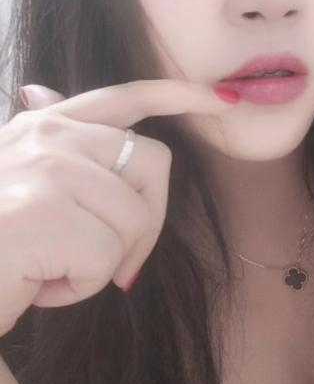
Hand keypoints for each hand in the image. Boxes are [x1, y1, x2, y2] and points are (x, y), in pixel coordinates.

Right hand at [0, 80, 235, 336]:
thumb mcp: (15, 176)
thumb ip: (48, 141)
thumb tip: (49, 94)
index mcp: (47, 124)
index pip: (127, 96)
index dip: (179, 94)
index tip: (224, 97)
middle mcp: (50, 136)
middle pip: (152, 166)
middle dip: (148, 223)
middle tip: (113, 264)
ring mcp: (47, 169)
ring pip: (133, 220)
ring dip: (102, 264)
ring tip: (49, 268)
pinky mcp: (44, 212)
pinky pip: (106, 261)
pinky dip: (80, 289)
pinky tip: (38, 284)